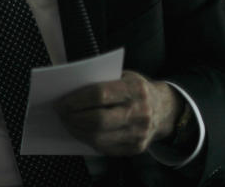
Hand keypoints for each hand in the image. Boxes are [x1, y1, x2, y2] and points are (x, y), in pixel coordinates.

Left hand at [55, 70, 181, 155]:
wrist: (164, 109)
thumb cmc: (134, 89)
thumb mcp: (123, 76)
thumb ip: (101, 81)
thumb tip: (68, 89)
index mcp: (135, 90)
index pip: (100, 95)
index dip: (76, 100)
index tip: (61, 101)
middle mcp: (140, 113)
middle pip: (98, 120)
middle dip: (74, 117)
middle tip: (60, 113)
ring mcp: (139, 134)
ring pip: (99, 137)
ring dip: (77, 130)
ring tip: (66, 122)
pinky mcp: (136, 148)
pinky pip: (105, 148)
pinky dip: (87, 140)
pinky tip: (79, 131)